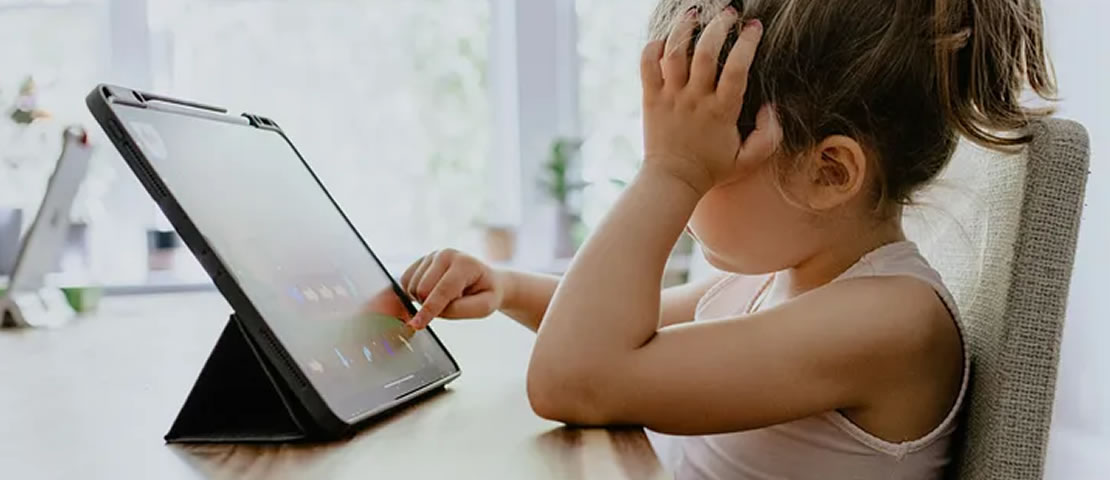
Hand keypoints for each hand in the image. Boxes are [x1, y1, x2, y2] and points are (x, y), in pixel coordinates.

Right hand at [400, 249, 506, 328]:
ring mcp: (431, 256)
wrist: (484, 279)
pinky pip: (405, 283)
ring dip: (424, 300)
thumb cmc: (485, 293)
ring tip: (444, 297)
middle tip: (450, 304)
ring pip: (411, 287)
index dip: (429, 310)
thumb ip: (460, 309)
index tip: (416, 325)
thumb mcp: (485, 306)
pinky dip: (414, 294)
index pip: (443, 290)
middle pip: (422, 289)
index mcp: (464, 264)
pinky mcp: (420, 261)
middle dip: (430, 305)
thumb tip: (432, 311)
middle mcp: (445, 255)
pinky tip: (431, 294)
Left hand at [640, 6, 779, 193]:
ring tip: (694, 13)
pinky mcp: (651, 98)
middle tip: (729, 13)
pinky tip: (665, 40)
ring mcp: (671, 97)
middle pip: (705, 53)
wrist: (672, 181)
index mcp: (722, 111)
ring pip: (674, 53)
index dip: (747, 43)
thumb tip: (772, 107)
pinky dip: (653, 47)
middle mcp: (695, 100)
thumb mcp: (750, 159)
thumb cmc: (713, 169)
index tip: (754, 27)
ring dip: (684, 28)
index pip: (737, 68)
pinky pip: (647, 64)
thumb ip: (770, 135)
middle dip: (718, 26)